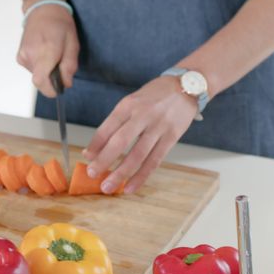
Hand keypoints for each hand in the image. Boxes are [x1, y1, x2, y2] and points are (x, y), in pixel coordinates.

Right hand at [16, 0, 78, 97]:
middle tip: (60, 64)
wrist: (42, 9)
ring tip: (52, 53)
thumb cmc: (59, 23)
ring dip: (46, 70)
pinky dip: (40, 66)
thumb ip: (69, 65)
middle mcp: (32, 54)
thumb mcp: (73, 43)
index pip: (41, 80)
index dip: (50, 90)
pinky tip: (44, 52)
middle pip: (40, 81)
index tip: (58, 89)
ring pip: (37, 75)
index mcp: (47, 49)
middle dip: (52, 79)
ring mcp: (23, 55)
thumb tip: (66, 83)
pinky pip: (32, 69)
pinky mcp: (20, 57)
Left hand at [83, 77, 197, 193]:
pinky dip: (141, 176)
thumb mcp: (132, 101)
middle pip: (120, 142)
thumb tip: (95, 148)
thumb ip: (115, 123)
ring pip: (137, 155)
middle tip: (92, 174)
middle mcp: (142, 115)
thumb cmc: (154, 96)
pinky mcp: (172, 137)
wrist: (186, 85)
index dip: (95, 145)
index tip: (86, 158)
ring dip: (121, 174)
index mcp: (128, 105)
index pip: (107, 127)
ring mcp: (158, 127)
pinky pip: (154, 161)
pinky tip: (130, 187)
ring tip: (108, 187)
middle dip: (104, 161)